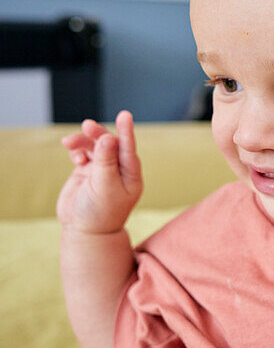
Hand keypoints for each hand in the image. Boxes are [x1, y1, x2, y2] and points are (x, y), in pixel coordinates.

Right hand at [57, 111, 143, 233]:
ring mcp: (102, 170)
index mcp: (131, 175)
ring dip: (82, 141)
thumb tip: (108, 138)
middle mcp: (119, 170)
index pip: (129, 149)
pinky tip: (74, 157)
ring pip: (94, 146)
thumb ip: (105, 162)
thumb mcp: (104, 187)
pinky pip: (83, 153)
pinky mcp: (87, 171)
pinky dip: (77, 151)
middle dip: (98, 134)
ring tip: (69, 143)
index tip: (124, 115)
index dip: (126, 131)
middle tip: (86, 125)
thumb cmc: (100, 213)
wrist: (83, 232)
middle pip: (110, 143)